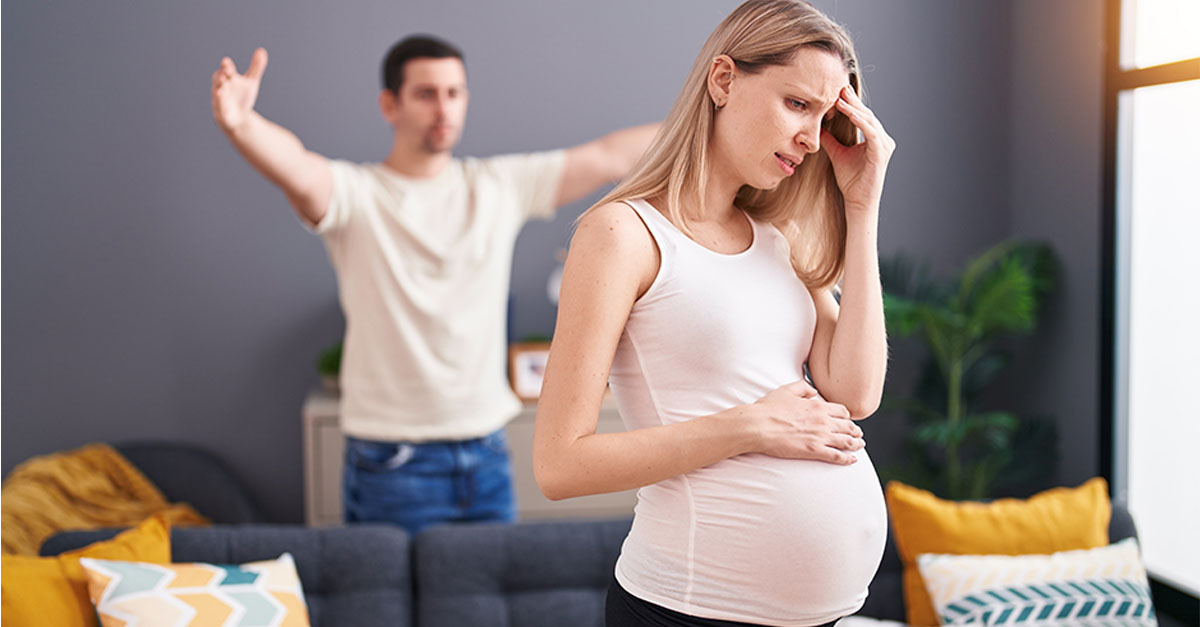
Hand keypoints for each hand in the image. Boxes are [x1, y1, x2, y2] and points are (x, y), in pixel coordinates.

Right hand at [211, 48, 267, 133]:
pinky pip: (220, 108)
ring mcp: (220, 100)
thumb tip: (262, 50)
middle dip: (221, 75)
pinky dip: (221, 105)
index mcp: (229, 79)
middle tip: (225, 71)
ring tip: (222, 87)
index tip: (226, 62)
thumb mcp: (251, 82)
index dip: (226, 66)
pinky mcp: (221, 113)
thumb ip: (255, 67)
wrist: (238, 119)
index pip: (225, 70)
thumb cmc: (242, 97)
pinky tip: (222, 102)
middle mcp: (222, 87)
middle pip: (218, 79)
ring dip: (219, 90)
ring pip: (216, 93)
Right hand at [750, 380, 864, 464]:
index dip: (846, 416)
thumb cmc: (768, 409)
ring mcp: (820, 437)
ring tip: (859, 446)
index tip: (847, 419)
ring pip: (846, 441)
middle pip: (847, 426)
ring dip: (856, 444)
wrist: (758, 426)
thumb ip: (802, 387)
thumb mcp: (785, 390)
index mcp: (817, 406)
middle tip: (858, 434)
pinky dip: (847, 458)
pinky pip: (837, 456)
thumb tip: (813, 391)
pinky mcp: (814, 451)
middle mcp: (823, 421)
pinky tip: (852, 460)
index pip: (841, 411)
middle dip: (855, 430)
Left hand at [820, 85, 895, 211]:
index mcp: (873, 138)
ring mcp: (884, 145)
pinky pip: (872, 134)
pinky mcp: (881, 153)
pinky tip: (850, 114)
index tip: (835, 91)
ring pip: (869, 121)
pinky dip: (861, 122)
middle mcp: (882, 139)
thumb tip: (817, 126)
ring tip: (840, 98)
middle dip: (852, 101)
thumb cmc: (851, 180)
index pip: (861, 115)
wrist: (858, 201)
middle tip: (838, 87)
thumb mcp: (837, 154)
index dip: (849, 103)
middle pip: (866, 114)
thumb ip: (829, 140)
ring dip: (854, 109)